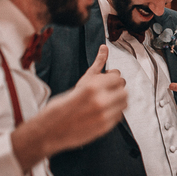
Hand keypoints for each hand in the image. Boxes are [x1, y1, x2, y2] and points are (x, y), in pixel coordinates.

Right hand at [12, 45, 126, 170]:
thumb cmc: (65, 103)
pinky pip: (119, 115)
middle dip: (117, 88)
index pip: (118, 77)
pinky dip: (114, 111)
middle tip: (107, 90)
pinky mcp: (105, 127)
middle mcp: (100, 101)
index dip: (112, 77)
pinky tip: (103, 110)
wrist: (52, 128)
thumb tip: (104, 47)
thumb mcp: (82, 81)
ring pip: (124, 103)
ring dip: (118, 99)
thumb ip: (97, 64)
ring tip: (106, 100)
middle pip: (124, 90)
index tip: (106, 79)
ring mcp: (104, 116)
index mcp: (93, 87)